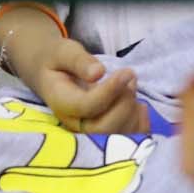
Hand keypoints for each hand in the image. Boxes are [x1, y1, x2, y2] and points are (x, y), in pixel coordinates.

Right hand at [17, 34, 146, 136]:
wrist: (52, 76)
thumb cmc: (59, 62)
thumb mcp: (64, 52)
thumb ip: (79, 61)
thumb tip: (98, 72)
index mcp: (62, 103)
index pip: (87, 106)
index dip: (110, 91)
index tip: (125, 72)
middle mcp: (75, 124)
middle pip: (104, 128)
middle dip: (124, 103)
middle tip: (129, 76)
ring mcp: (90, 132)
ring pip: (118, 136)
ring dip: (134, 110)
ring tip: (131, 85)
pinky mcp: (104, 134)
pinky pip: (128, 139)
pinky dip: (141, 124)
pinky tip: (139, 105)